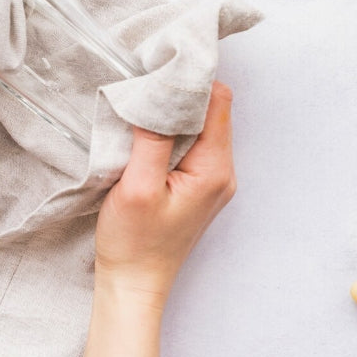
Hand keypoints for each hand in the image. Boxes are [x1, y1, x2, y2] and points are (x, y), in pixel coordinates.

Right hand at [95, 81, 236, 302]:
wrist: (133, 284)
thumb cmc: (133, 243)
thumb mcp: (136, 187)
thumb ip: (152, 138)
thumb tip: (159, 94)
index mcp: (214, 170)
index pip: (218, 103)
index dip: (191, 82)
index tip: (159, 71)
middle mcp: (222, 172)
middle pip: (214, 112)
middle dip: (182, 95)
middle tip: (147, 84)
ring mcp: (213, 180)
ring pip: (203, 126)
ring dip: (176, 115)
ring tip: (145, 109)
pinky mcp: (199, 186)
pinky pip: (194, 145)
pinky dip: (174, 132)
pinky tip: (150, 134)